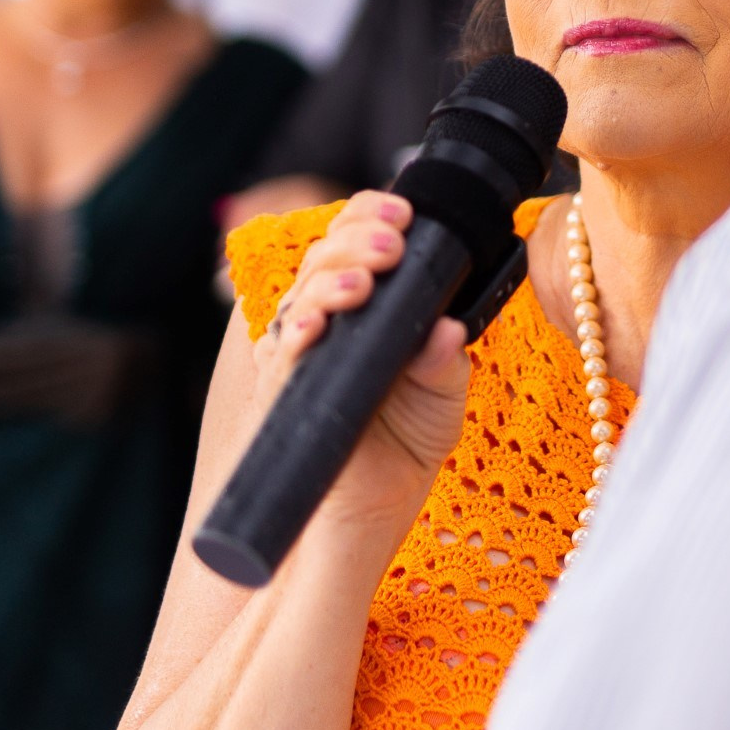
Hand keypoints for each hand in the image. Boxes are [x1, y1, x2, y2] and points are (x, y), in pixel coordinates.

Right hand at [252, 190, 472, 523]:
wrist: (365, 519)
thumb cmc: (402, 450)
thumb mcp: (441, 398)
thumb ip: (445, 361)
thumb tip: (446, 327)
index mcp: (369, 310)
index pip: (361, 243)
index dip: (374, 217)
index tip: (406, 211)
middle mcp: (330, 321)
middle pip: (328, 256)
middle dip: (357, 238)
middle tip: (392, 239)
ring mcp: (303, 353)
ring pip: (304, 293)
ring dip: (333, 278)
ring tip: (366, 280)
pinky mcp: (284, 389)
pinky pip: (283, 351)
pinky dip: (299, 331)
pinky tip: (317, 324)